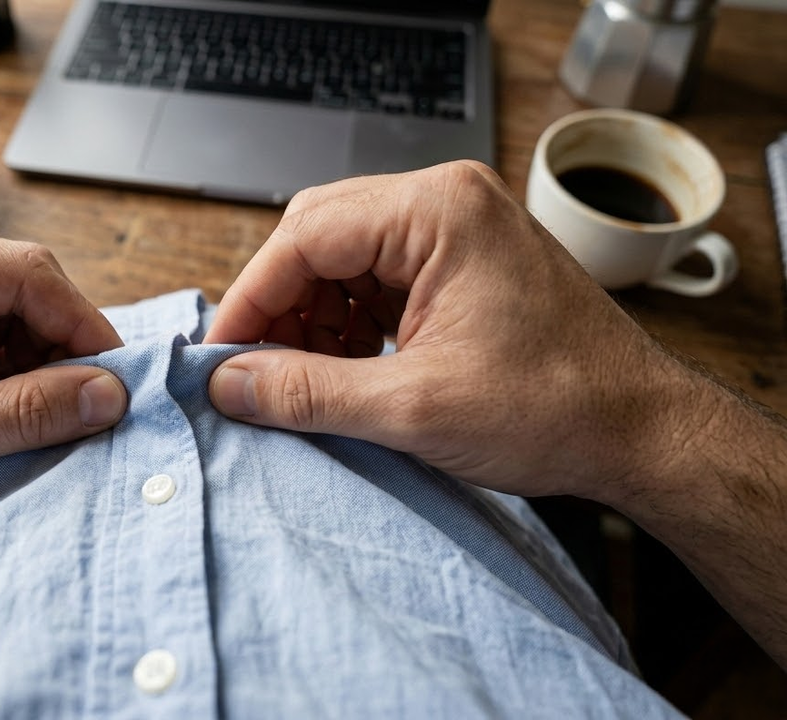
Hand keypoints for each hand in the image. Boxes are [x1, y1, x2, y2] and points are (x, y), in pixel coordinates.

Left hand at [0, 223, 127, 554]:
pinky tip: (19, 419)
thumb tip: (110, 394)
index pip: (21, 272)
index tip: (118, 379)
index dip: (80, 324)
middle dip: (59, 350)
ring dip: (36, 370)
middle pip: (17, 292)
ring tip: (53, 421)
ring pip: (5, 321)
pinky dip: (9, 382)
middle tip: (94, 406)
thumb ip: (25, 412)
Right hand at [204, 161, 692, 501]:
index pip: (306, 236)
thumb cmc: (560, 407)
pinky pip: (375, 280)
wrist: (642, 433)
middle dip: (281, 307)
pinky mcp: (460, 264)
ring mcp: (456, 231)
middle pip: (318, 237)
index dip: (252, 299)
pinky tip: (344, 371)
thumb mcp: (414, 408)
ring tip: (304, 380)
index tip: (220, 355)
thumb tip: (229, 383)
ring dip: (311, 319)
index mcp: (439, 211)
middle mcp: (446, 203)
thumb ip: (307, 391)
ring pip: (342, 260)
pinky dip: (346, 325)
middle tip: (253, 371)